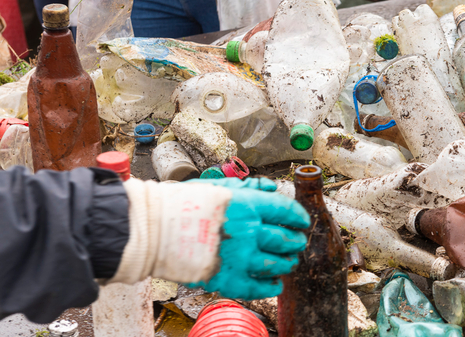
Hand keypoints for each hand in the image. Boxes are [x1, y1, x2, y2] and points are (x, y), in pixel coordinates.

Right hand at [185, 178, 309, 298]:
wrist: (152, 229)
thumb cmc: (182, 204)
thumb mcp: (217, 188)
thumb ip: (248, 189)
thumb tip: (272, 187)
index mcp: (247, 205)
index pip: (286, 210)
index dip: (298, 216)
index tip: (302, 221)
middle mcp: (248, 231)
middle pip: (286, 239)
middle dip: (295, 242)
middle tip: (297, 243)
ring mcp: (239, 257)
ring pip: (277, 264)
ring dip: (287, 264)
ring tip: (288, 263)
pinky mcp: (227, 279)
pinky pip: (257, 287)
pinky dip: (270, 286)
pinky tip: (275, 284)